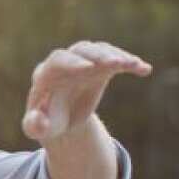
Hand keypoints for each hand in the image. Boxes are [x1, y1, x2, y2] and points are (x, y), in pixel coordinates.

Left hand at [21, 42, 151, 143]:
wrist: (63, 119)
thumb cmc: (48, 122)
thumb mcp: (39, 128)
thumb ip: (34, 125)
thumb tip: (38, 119)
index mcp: (46, 75)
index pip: (57, 61)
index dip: (71, 62)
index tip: (87, 68)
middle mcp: (65, 63)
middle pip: (81, 50)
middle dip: (97, 55)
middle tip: (114, 63)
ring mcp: (85, 62)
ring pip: (99, 51)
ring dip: (115, 55)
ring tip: (131, 64)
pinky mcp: (101, 67)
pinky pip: (117, 60)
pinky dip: (130, 62)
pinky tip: (144, 69)